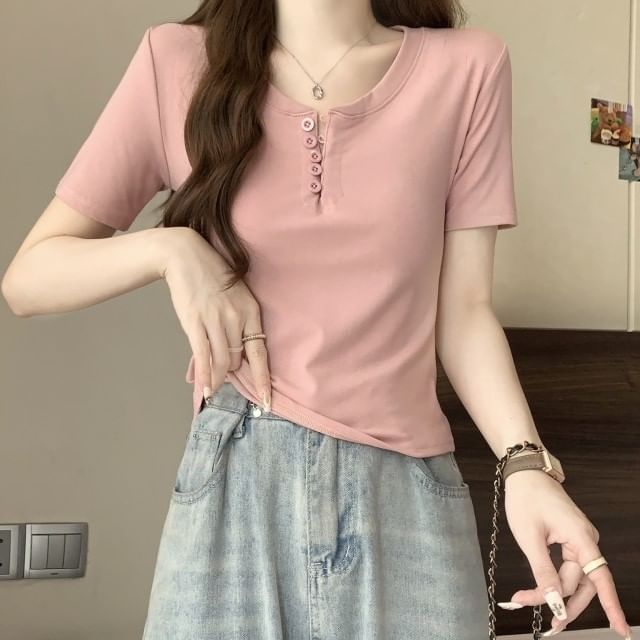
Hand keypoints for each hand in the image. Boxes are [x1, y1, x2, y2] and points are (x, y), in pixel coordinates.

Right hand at [159, 227, 270, 408]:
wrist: (186, 255)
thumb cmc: (212, 276)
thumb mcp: (236, 295)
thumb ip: (237, 322)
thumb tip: (235, 352)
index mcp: (251, 311)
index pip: (261, 352)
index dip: (263, 379)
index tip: (268, 400)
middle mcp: (236, 317)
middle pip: (238, 359)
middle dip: (232, 371)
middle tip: (225, 379)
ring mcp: (215, 319)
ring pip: (222, 361)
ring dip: (218, 378)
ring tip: (213, 389)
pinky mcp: (195, 321)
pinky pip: (203, 355)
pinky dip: (204, 375)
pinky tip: (205, 388)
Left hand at [498, 469, 631, 637]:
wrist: (524, 473)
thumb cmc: (527, 497)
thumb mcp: (530, 537)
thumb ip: (543, 571)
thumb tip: (554, 600)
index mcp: (581, 537)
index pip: (600, 578)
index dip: (612, 606)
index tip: (620, 630)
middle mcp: (585, 540)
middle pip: (583, 584)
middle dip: (565, 604)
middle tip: (549, 623)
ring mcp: (578, 540)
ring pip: (573, 578)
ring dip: (556, 593)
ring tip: (532, 604)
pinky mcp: (569, 539)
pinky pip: (566, 567)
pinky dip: (553, 579)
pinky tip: (540, 590)